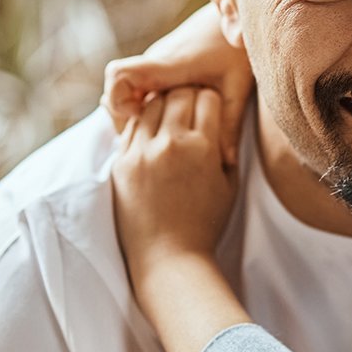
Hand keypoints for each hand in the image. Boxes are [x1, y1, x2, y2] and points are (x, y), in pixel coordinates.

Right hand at [103, 4, 253, 164]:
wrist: (236, 11)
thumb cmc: (236, 47)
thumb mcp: (238, 87)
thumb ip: (229, 123)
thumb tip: (227, 162)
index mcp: (167, 65)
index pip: (118, 75)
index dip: (117, 99)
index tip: (139, 116)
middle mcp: (154, 63)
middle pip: (116, 92)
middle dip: (126, 119)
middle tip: (153, 138)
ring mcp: (155, 65)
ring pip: (127, 92)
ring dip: (138, 114)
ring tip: (164, 134)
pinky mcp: (162, 67)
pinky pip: (141, 89)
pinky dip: (149, 107)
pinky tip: (174, 123)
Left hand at [111, 86, 249, 351]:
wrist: (168, 259)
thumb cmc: (206, 225)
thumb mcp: (230, 185)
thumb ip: (227, 147)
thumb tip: (225, 119)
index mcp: (202, 147)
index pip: (208, 97)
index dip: (212, 100)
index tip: (212, 108)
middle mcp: (170, 143)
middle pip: (177, 92)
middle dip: (187, 95)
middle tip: (191, 106)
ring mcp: (141, 152)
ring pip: (150, 104)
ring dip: (162, 104)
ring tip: (169, 117)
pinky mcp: (121, 163)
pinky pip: (131, 127)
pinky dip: (142, 123)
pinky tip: (151, 133)